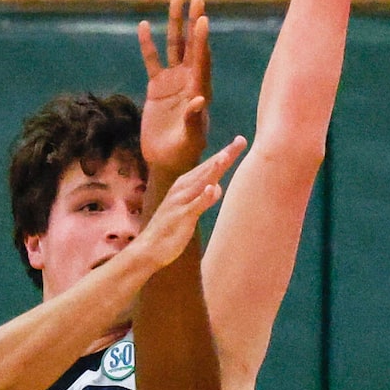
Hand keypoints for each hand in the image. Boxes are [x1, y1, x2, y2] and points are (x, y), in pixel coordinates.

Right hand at [123, 138, 244, 270]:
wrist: (148, 249)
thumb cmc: (170, 229)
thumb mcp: (190, 209)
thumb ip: (203, 197)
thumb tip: (216, 187)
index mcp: (184, 184)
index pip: (208, 166)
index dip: (225, 154)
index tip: (240, 140)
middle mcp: (182, 188)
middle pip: (207, 169)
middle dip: (224, 155)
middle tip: (241, 140)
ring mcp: (181, 202)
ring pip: (201, 182)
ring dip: (213, 169)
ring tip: (226, 156)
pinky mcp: (181, 217)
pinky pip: (194, 206)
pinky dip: (203, 197)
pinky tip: (212, 188)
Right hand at [137, 0, 210, 177]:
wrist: (167, 160)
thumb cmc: (184, 153)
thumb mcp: (191, 140)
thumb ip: (194, 121)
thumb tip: (198, 101)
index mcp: (200, 90)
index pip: (202, 60)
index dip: (202, 40)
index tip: (203, 18)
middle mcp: (189, 80)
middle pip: (191, 45)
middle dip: (193, 21)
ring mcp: (173, 81)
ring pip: (173, 46)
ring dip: (174, 23)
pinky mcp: (157, 87)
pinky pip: (152, 60)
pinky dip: (148, 44)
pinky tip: (144, 26)